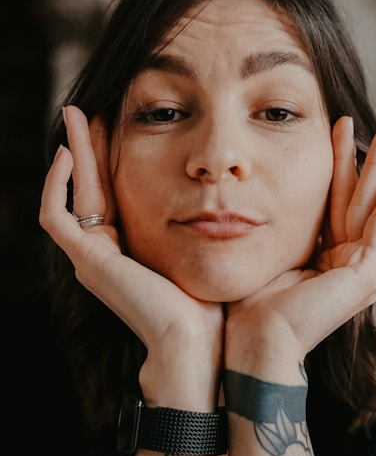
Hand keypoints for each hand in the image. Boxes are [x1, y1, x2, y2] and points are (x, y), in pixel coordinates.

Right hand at [39, 105, 223, 407]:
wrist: (202, 347)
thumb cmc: (218, 304)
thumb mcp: (214, 249)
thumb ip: (215, 222)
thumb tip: (240, 189)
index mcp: (135, 252)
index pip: (116, 193)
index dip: (115, 158)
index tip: (125, 120)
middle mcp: (108, 254)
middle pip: (90, 187)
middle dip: (90, 147)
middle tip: (89, 108)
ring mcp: (92, 259)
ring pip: (71, 194)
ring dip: (74, 154)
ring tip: (78, 115)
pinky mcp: (87, 262)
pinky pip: (55, 217)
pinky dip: (57, 185)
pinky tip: (69, 153)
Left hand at [224, 118, 375, 379]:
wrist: (256, 341)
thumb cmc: (249, 305)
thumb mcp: (265, 253)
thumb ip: (275, 228)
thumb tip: (252, 197)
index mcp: (323, 260)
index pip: (332, 204)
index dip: (333, 168)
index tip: (332, 132)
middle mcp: (346, 264)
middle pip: (354, 199)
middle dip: (361, 160)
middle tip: (368, 125)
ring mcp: (359, 270)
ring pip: (371, 205)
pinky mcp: (365, 273)